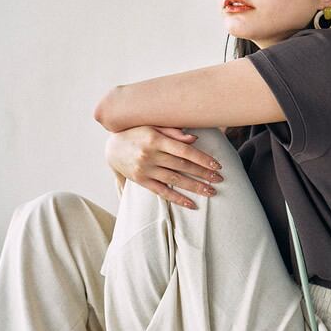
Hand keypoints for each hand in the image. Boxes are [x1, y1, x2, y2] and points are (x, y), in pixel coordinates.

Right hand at [105, 125, 223, 208]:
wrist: (111, 147)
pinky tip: (191, 204)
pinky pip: (161, 192)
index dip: (202, 158)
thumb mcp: (153, 126)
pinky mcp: (141, 181)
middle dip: (203, 174)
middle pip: (182, 166)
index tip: (217, 166)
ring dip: (195, 187)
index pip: (184, 151)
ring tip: (211, 192)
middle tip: (220, 180)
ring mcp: (145, 169)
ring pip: (175, 180)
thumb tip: (195, 139)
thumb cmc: (137, 133)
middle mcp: (150, 155)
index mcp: (155, 139)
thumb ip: (173, 132)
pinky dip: (177, 199)